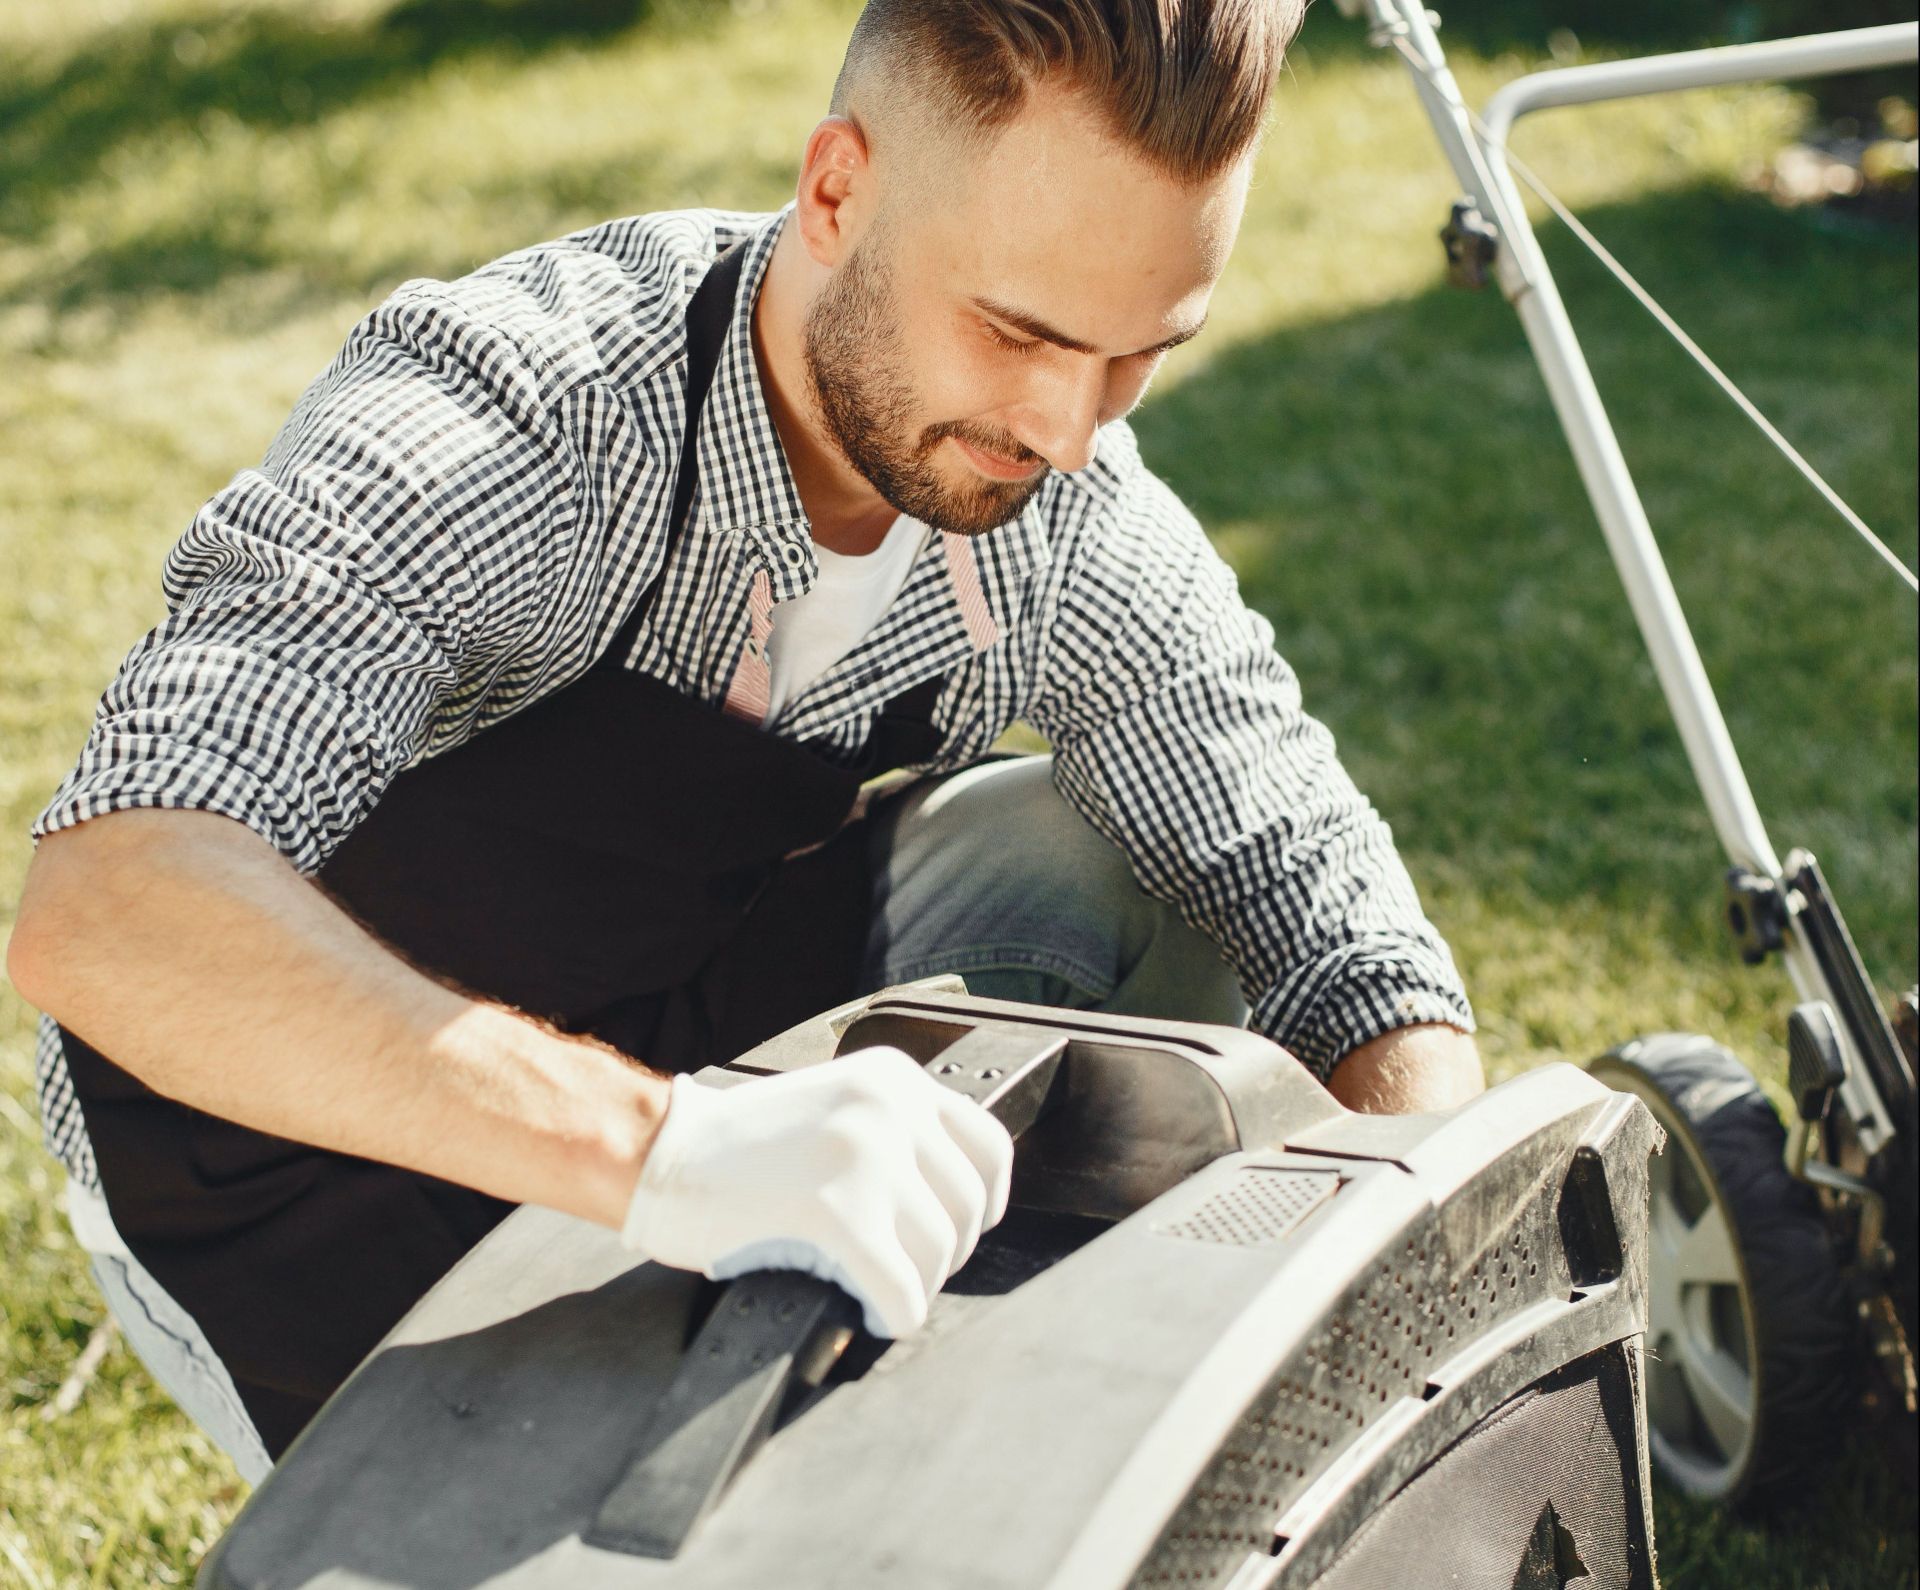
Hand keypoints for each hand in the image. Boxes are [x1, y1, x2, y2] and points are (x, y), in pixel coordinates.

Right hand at [620, 1047, 1014, 1336]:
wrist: (657, 1151)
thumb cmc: (735, 1147)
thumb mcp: (836, 1110)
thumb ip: (895, 1136)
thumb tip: (949, 1204)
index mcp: (894, 1080)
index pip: (988, 1145)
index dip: (982, 1203)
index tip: (960, 1231)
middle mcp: (891, 1108)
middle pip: (967, 1206)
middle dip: (942, 1254)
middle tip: (902, 1270)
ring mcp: (866, 1157)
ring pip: (938, 1252)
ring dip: (914, 1286)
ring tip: (874, 1289)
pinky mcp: (838, 1212)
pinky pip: (901, 1289)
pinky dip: (891, 1314)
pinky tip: (865, 1311)